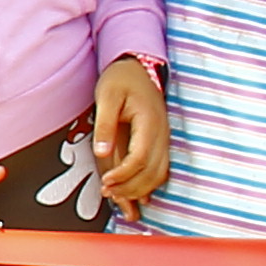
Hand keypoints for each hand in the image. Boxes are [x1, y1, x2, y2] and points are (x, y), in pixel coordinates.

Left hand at [91, 55, 169, 205]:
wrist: (138, 67)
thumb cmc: (121, 79)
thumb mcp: (107, 97)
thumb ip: (105, 125)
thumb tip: (102, 152)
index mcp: (149, 122)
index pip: (140, 158)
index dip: (123, 175)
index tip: (106, 183)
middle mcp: (161, 134)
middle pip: (152, 172)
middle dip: (130, 188)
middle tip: (108, 193)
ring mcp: (163, 140)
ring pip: (159, 175)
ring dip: (140, 191)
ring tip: (117, 198)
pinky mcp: (160, 143)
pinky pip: (159, 170)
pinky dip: (148, 185)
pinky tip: (134, 195)